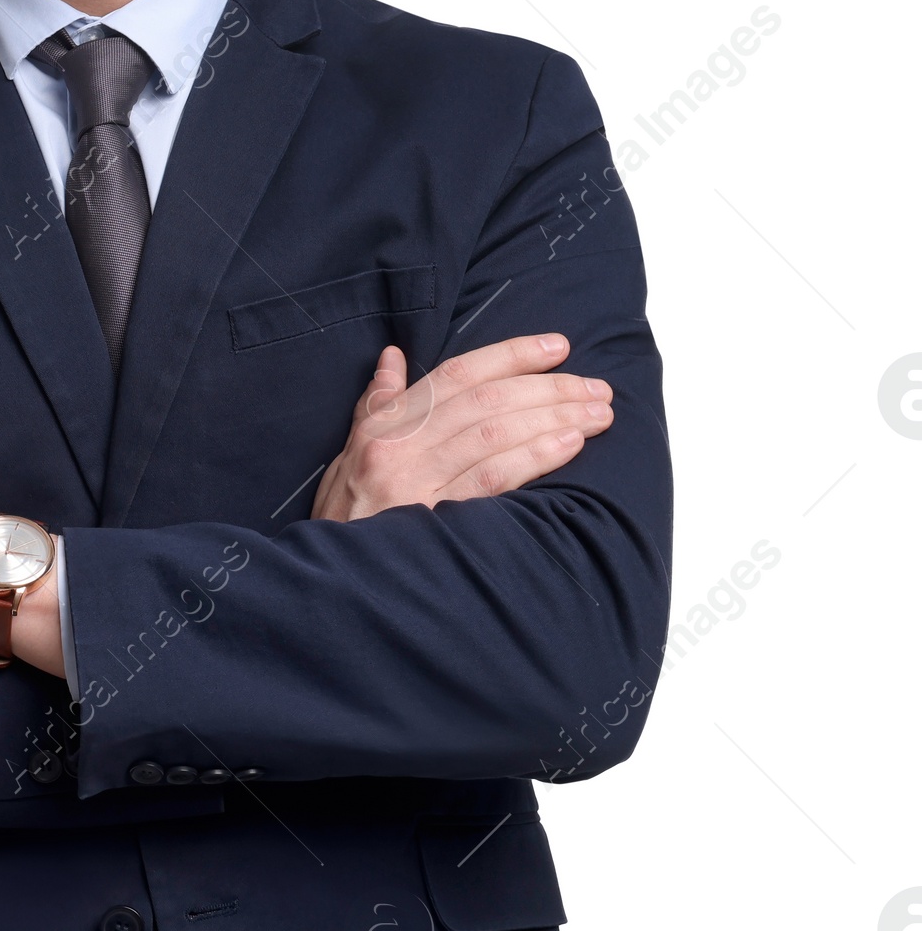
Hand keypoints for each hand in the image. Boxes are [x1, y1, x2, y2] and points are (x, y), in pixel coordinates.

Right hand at [310, 333, 612, 521]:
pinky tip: (570, 445)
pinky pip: (494, 479)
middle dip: (547, 387)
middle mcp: (401, 446)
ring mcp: (418, 482)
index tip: (556, 347)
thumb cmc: (344, 518)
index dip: (509, 355)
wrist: (331, 583)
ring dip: (553, 417)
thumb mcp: (347, 453)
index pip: (456, 375)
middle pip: (486, 401)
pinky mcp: (438, 520)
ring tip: (598, 413)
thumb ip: (376, 404)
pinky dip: (534, 456)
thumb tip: (393, 358)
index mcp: (385, 426)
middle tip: (596, 385)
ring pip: (495, 433)